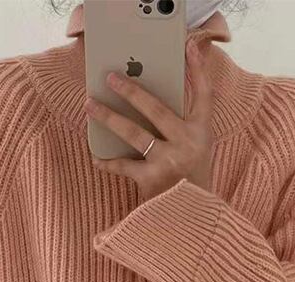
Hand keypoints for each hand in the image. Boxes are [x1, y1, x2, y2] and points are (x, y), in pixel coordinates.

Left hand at [85, 44, 213, 199]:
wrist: (194, 220)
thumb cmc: (190, 183)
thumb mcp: (196, 152)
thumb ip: (180, 130)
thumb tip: (145, 108)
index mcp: (202, 132)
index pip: (204, 94)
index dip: (198, 69)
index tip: (189, 47)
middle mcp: (188, 142)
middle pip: (155, 108)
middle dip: (130, 90)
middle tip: (110, 78)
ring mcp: (169, 160)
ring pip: (133, 132)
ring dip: (108, 117)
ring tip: (90, 106)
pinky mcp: (152, 179)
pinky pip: (123, 165)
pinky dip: (108, 163)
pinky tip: (97, 158)